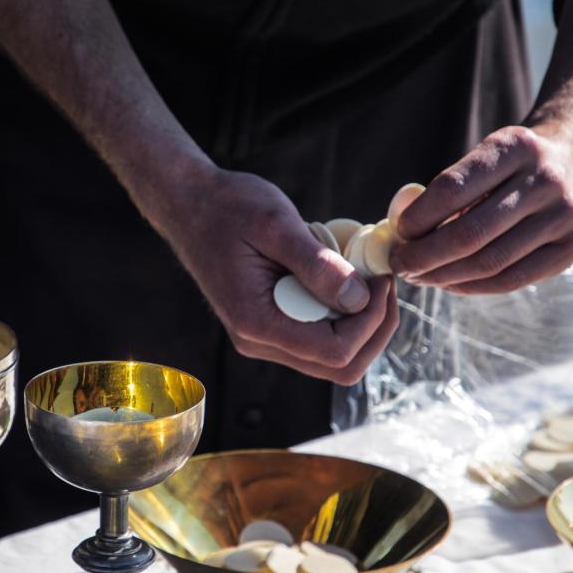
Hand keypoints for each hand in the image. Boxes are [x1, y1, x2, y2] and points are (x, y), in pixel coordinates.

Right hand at [150, 167, 399, 384]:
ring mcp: (264, 338)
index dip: (370, 321)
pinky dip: (343, 315)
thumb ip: (317, 264)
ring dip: (361, 323)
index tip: (380, 277)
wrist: (189, 206)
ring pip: (333, 357)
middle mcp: (259, 341)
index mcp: (257, 322)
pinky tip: (345, 279)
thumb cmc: (227, 208)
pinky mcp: (271, 325)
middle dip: (374, 329)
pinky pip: (318, 337)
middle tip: (383, 281)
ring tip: (366, 277)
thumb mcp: (276, 224)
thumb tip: (359, 298)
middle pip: (339, 366)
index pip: (334, 351)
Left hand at [389, 124, 572, 294]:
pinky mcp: (572, 248)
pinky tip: (448, 283)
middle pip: (470, 234)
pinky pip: (511, 279)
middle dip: (425, 257)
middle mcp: (545, 180)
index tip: (398, 233)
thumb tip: (400, 233)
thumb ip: (445, 189)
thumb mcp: (485, 157)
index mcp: (515, 147)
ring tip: (420, 277)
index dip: (418, 218)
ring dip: (444, 276)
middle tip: (400, 266)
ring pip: (489, 263)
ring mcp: (564, 216)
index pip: (452, 189)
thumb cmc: (512, 165)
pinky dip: (471, 287)